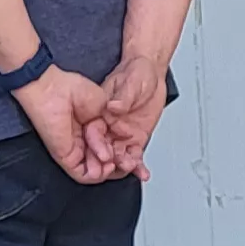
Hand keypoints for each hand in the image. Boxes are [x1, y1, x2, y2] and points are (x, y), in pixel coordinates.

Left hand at [13, 67, 125, 183]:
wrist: (54, 90)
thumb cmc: (72, 90)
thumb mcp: (104, 106)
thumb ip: (116, 124)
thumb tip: (127, 135)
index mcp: (94, 128)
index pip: (112, 148)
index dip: (125, 154)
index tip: (135, 154)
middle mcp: (84, 141)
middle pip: (105, 163)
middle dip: (119, 165)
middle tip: (128, 161)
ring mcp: (75, 150)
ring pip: (95, 171)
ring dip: (108, 170)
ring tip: (114, 161)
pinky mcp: (66, 157)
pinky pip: (82, 174)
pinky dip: (96, 175)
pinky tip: (105, 165)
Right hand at [95, 53, 170, 169]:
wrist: (151, 73)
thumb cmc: (136, 72)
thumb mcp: (131, 82)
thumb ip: (123, 96)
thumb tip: (114, 106)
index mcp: (100, 113)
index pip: (93, 134)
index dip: (96, 145)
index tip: (103, 155)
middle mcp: (108, 126)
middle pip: (103, 149)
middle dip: (107, 162)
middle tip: (114, 168)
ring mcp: (121, 134)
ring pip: (118, 155)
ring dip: (123, 164)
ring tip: (131, 168)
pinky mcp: (135, 138)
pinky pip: (134, 154)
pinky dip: (137, 165)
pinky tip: (142, 172)